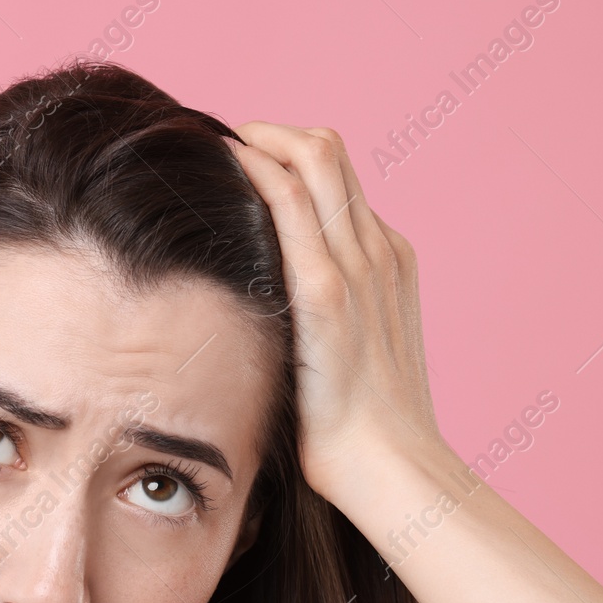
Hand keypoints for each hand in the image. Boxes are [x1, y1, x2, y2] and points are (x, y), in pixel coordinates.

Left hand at [226, 122, 447, 504]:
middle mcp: (378, 251)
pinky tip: (218, 165)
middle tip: (220, 146)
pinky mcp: (326, 290)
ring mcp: (357, 266)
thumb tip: (267, 317)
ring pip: (313, 157)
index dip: (288, 158)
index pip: (338, 182)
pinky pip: (290, 199)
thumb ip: (322, 322)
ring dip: (257, 138)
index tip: (242, 163)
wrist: (391, 468)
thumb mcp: (348, 359)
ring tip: (211, 147)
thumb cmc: (360, 432)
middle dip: (270, 134)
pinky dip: (253, 167)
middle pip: (328, 151)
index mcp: (389, 263)